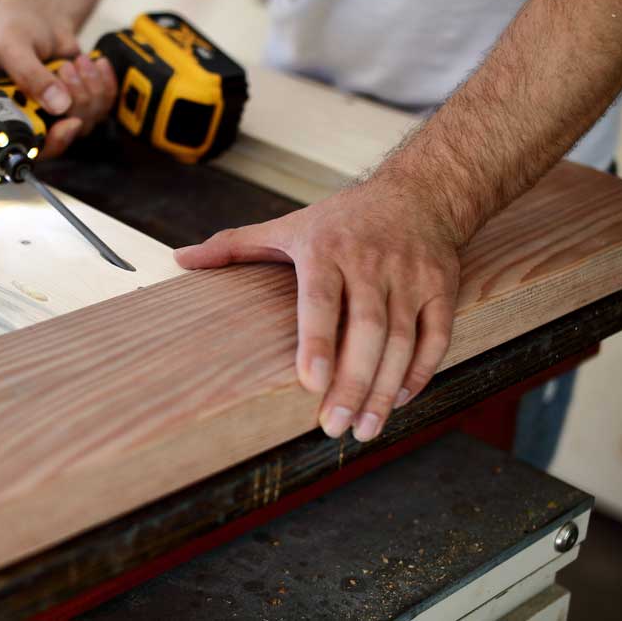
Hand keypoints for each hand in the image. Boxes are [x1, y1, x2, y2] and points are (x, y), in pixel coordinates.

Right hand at [0, 2, 117, 157]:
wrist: (37, 11)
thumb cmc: (14, 27)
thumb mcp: (12, 46)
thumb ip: (30, 75)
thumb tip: (59, 105)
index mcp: (10, 114)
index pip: (34, 146)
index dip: (54, 141)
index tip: (69, 123)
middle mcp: (36, 117)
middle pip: (68, 132)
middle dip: (76, 100)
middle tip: (65, 70)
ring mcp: (61, 109)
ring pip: (89, 118)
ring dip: (90, 87)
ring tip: (75, 62)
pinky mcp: (82, 97)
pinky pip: (104, 103)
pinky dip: (105, 82)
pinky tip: (95, 64)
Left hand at [174, 173, 461, 441]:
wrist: (417, 192)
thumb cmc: (341, 219)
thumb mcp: (286, 226)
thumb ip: (233, 245)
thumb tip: (180, 259)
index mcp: (326, 249)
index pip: (320, 299)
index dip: (317, 341)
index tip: (309, 383)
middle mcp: (371, 263)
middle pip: (366, 328)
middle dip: (352, 382)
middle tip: (334, 426)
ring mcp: (410, 276)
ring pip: (401, 339)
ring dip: (384, 388)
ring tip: (365, 428)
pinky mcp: (442, 287)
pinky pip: (436, 336)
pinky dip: (420, 371)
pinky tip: (400, 400)